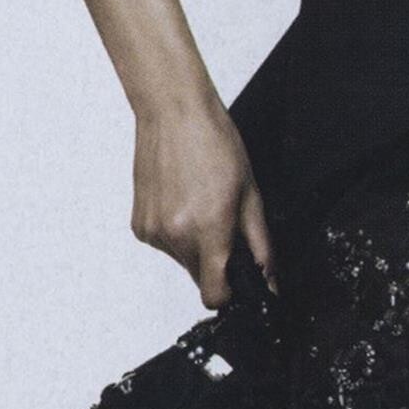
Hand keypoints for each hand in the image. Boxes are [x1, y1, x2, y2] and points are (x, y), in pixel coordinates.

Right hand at [132, 97, 273, 306]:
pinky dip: (176, 233)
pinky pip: (165, 245)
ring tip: (201, 204)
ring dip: (196, 246)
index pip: (215, 296)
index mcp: (207, 231)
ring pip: (182, 261)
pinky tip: (182, 200)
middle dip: (216, 262)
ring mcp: (153, 232)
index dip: (231, 293)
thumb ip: (260, 245)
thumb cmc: (213, 143)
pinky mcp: (139, 225)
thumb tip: (269, 279)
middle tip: (224, 224)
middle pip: (200, 279)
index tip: (240, 279)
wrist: (173, 112)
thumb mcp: (251, 195)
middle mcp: (175, 237)